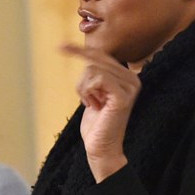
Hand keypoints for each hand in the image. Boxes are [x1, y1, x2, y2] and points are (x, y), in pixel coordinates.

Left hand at [62, 44, 139, 181]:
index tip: (61, 46)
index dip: (81, 50)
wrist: (101, 148)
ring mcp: (130, 87)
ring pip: (93, 69)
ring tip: (93, 105)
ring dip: (84, 89)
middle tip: (87, 100)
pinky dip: (88, 92)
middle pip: (96, 60)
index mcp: (127, 77)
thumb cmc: (96, 124)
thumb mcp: (93, 94)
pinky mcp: (123, 97)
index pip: (101, 55)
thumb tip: (85, 53)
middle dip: (82, 81)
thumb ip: (94, 75)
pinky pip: (98, 78)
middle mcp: (133, 79)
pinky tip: (94, 106)